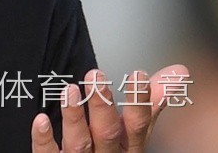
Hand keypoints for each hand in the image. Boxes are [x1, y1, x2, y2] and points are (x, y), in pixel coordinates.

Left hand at [31, 64, 190, 152]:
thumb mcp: (133, 133)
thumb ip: (148, 105)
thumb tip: (177, 72)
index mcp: (127, 147)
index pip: (138, 126)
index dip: (139, 102)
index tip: (138, 75)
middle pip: (108, 134)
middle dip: (103, 105)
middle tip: (95, 75)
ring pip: (79, 144)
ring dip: (74, 117)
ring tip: (69, 90)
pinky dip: (45, 139)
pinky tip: (40, 120)